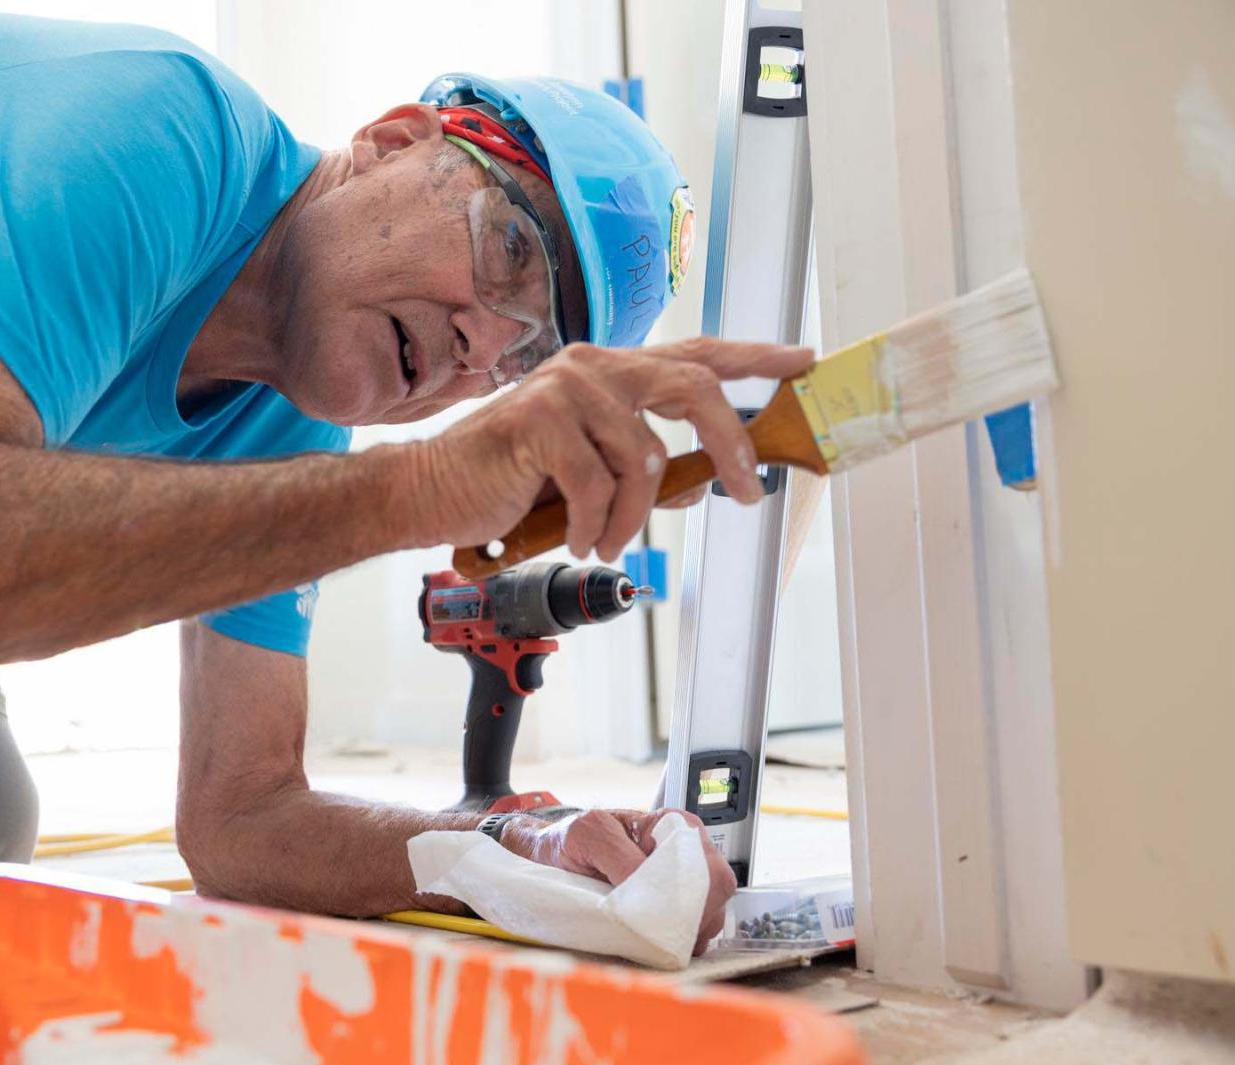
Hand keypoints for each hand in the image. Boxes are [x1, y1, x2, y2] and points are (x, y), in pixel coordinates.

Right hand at [406, 338, 813, 559]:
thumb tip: (702, 480)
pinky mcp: (539, 421)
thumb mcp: (592, 473)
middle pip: (693, 387)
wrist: (434, 491)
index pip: (695, 354)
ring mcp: (565, 389)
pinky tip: (575, 538)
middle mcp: (592, 368)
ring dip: (634, 517)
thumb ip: (646, 467)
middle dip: (730, 444)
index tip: (800, 362)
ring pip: (647, 458)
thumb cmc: (511, 481)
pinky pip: (602, 486)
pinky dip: (596, 525)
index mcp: (609, 372)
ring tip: (604, 540)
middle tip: (744, 491)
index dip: (753, 357)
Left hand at [503, 808, 738, 956]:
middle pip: (716, 892)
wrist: (551, 856)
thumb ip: (620, 856)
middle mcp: (687, 853)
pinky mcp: (672, 907)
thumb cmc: (571, 839)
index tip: (667, 917)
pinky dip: (677, 941)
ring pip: (709, 915)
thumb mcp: (588, 836)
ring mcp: (683, 882)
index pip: (708, 865)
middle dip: (693, 919)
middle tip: (659, 934)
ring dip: (685, 933)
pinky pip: (691, 929)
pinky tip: (655, 942)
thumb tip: (648, 885)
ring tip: (653, 938)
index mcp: (673, 827)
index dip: (695, 896)